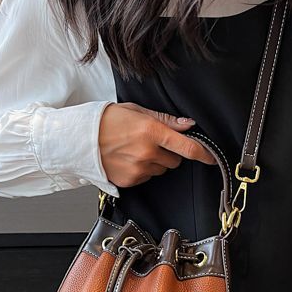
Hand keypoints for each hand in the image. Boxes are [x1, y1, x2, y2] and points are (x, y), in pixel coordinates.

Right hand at [98, 102, 215, 188]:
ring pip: (160, 170)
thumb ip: (165, 120)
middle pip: (175, 161)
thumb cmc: (106, 121)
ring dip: (155, 162)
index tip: (211, 157)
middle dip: (169, 153)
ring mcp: (139, 169)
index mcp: (152, 131)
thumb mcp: (137, 111)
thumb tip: (188, 124)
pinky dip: (142, 170)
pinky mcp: (130, 180)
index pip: (188, 147)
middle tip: (152, 143)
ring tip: (135, 150)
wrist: (79, 138)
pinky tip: (128, 159)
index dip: (204, 154)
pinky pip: (146, 177)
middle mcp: (147, 152)